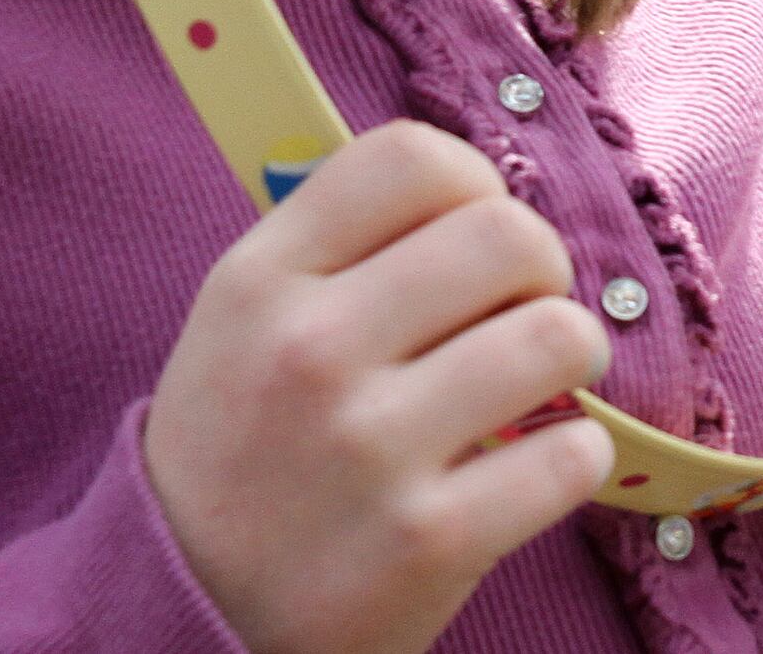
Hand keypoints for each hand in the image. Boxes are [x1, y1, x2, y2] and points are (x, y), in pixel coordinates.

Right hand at [141, 121, 614, 653]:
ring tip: (536, 389)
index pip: (408, 156)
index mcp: (260, 281)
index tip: (472, 232)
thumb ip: (338, 245)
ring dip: (572, 358)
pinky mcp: (430, 540)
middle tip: (522, 312)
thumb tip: (474, 188)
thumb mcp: (243, 325)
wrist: (188, 620)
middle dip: (541, 269)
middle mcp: (309, 351)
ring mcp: (369, 448)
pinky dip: (575, 458)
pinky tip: (530, 468)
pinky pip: (573, 455)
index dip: (472, 181)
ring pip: (558, 334)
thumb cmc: (243, 453)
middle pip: (506, 233)